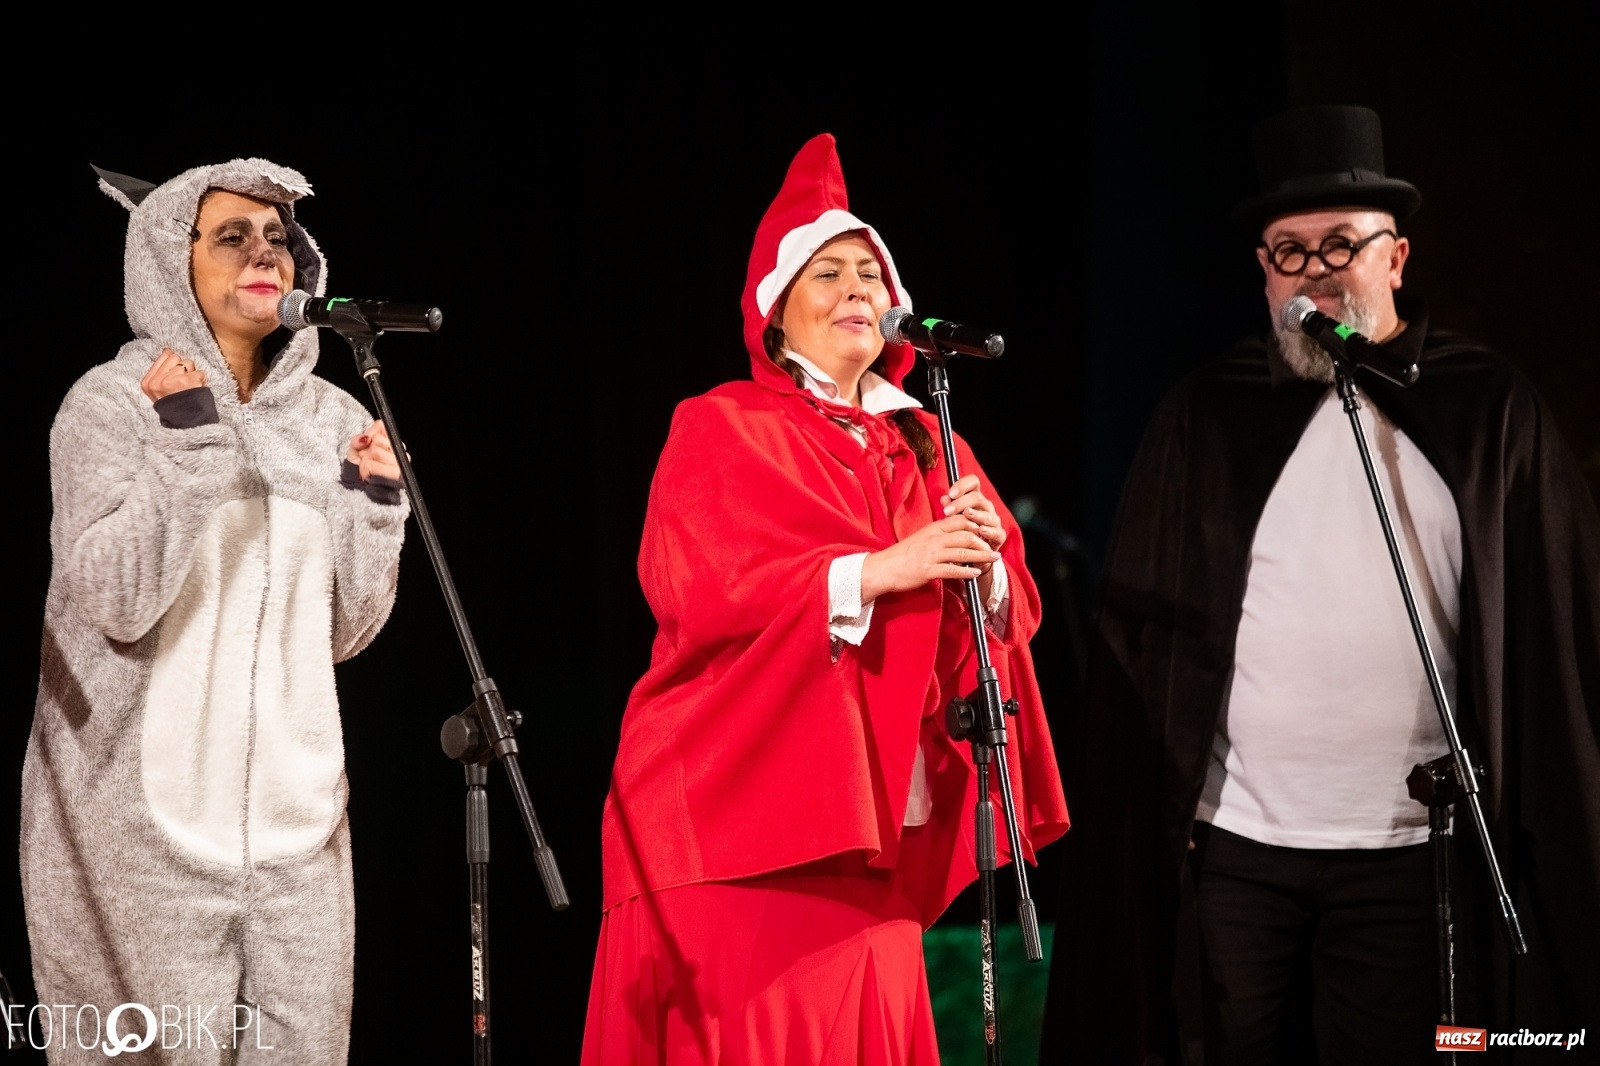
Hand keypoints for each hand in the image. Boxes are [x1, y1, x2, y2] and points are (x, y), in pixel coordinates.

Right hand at [140, 348, 207, 402]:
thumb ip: (161, 371)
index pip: (163, 357)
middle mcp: (157, 381)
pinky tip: (197, 389)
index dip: (174, 363)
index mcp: (147, 382)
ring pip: (188, 362)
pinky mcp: (186, 382)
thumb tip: (167, 350)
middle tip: (184, 383)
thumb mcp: (158, 391)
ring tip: (190, 388)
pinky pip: (199, 372)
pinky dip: (202, 380)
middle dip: (184, 367)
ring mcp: (171, 381)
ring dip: (193, 374)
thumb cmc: (175, 406)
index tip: (176, 374)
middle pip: (175, 357)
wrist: (186, 425)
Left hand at [347, 421, 400, 481]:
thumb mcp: (354, 450)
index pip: (381, 426)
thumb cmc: (359, 468)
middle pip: (377, 439)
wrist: (360, 489)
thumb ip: (357, 440)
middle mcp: (399, 451)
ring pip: (375, 452)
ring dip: (365, 462)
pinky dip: (366, 470)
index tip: (367, 446)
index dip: (370, 435)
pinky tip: (369, 475)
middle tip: (367, 460)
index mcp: (391, 441)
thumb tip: (365, 438)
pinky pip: (373, 465)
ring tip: (367, 469)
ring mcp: (399, 462)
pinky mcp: (395, 474)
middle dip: (366, 451)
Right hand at [859, 514, 999, 602]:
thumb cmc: (903, 554)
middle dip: (984, 542)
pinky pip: (953, 570)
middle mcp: (934, 539)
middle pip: (966, 536)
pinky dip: (967, 572)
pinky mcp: (928, 570)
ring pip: (963, 552)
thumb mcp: (922, 538)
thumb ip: (939, 535)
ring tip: (993, 559)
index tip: (987, 531)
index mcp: (933, 529)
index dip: (977, 525)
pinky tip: (975, 573)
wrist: (884, 568)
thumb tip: (958, 537)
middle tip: (994, 547)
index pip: (960, 521)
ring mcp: (931, 555)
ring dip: (981, 556)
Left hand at [940, 474, 1006, 568]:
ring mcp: (994, 520)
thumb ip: (949, 507)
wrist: (971, 555)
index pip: (973, 482)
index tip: (951, 493)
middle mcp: (986, 507)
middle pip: (977, 497)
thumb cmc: (960, 532)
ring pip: (987, 513)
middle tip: (948, 511)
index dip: (963, 485)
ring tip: (966, 514)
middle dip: (961, 503)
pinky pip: (996, 531)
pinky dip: (989, 530)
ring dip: (975, 514)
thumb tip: (944, 498)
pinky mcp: (999, 535)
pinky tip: (981, 530)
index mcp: (974, 499)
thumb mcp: (952, 519)